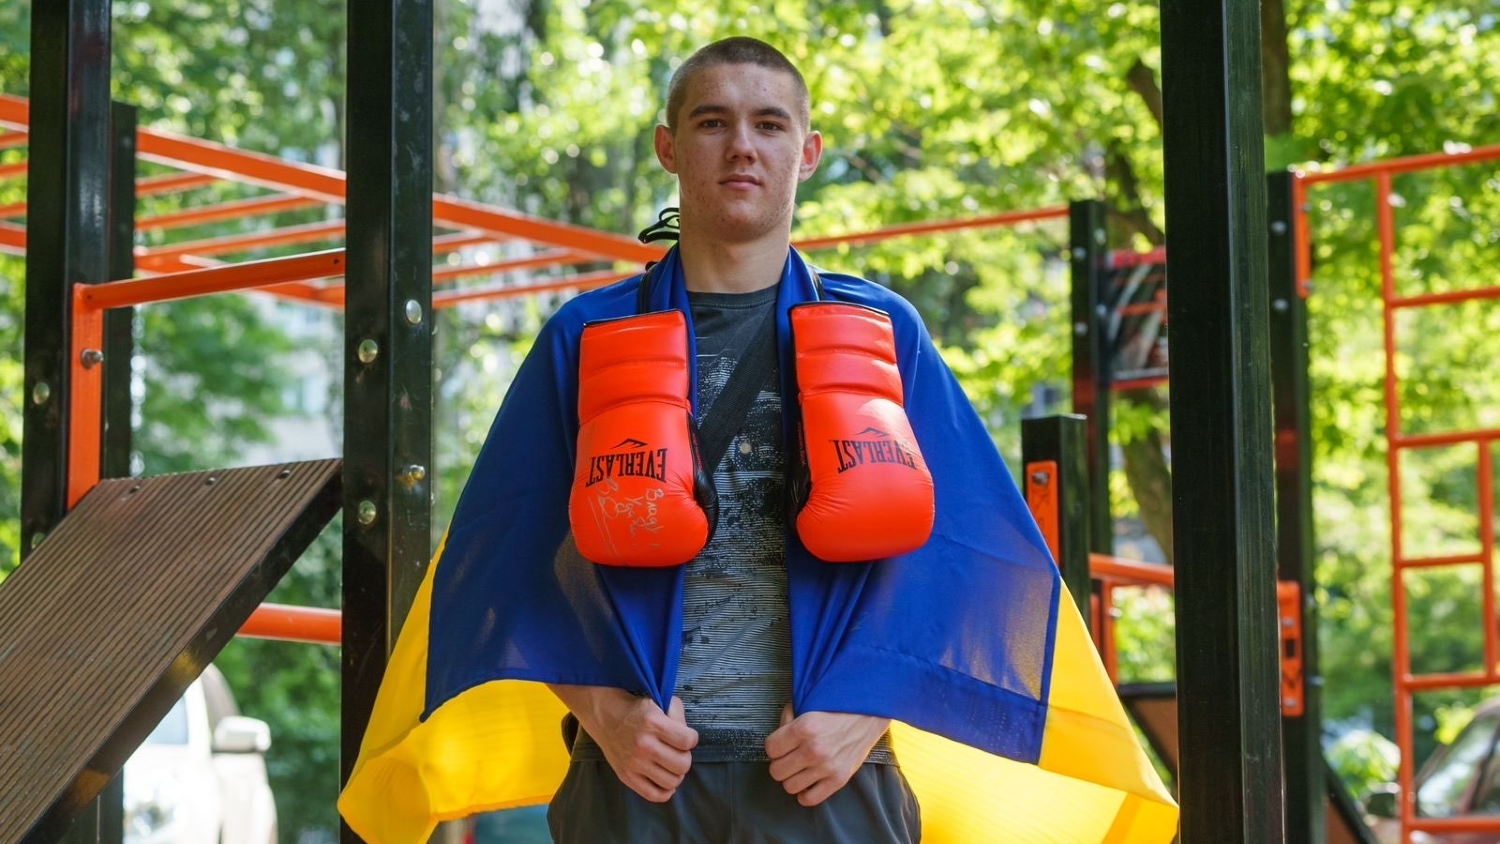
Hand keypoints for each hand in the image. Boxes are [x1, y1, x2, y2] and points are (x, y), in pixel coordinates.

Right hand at [547, 685, 697, 802]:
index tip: (685, 737)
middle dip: (685, 757)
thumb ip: (678, 716)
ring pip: (672, 781)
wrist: (604, 715)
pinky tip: (664, 779)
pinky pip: (654, 794)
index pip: (688, 741)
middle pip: (683, 764)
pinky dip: (665, 791)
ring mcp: (634, 763)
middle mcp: (644, 745)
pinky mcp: (626, 776)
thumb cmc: (635, 708)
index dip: (691, 739)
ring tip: (670, 764)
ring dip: (676, 773)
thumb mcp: (659, 701)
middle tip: (677, 751)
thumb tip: (688, 739)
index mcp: (654, 723)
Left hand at [765, 703, 890, 806]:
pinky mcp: (838, 780)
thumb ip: (789, 719)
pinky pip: (809, 799)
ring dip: (792, 778)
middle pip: (776, 771)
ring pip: (789, 786)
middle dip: (781, 763)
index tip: (782, 744)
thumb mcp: (809, 706)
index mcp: (803, 728)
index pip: (770, 749)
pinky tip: (809, 781)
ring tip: (800, 769)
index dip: (775, 746)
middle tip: (791, 757)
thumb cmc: (836, 710)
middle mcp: (813, 749)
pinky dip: (805, 793)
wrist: (867, 716)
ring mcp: (826, 767)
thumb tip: (778, 732)